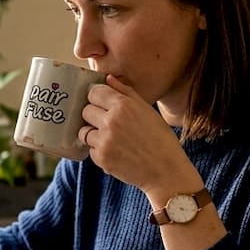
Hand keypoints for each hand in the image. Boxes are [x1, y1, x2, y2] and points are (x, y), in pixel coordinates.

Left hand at [78, 75, 188, 197]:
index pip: (94, 92)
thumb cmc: (160, 139)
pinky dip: (99, 151)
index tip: (102, 104)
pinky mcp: (101, 158)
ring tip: (111, 139)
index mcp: (124, 105)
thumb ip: (126, 92)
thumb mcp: (147, 110)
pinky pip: (90, 149)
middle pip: (86, 110)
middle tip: (108, 124)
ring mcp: (104, 140)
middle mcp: (111, 121)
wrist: (165, 171)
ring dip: (94, 134)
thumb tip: (107, 78)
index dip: (97, 98)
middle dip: (94, 116)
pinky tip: (116, 152)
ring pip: (84, 131)